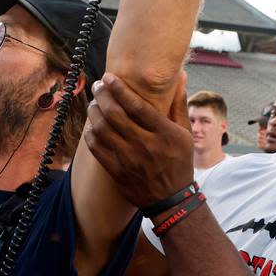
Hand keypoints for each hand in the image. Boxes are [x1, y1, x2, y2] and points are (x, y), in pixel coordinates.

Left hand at [84, 71, 193, 209]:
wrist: (171, 200)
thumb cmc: (179, 162)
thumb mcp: (185, 134)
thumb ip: (179, 104)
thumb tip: (180, 75)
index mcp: (164, 133)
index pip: (137, 106)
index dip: (119, 89)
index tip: (108, 77)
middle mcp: (145, 145)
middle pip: (115, 114)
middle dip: (102, 95)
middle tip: (98, 86)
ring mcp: (129, 159)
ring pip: (102, 129)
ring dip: (94, 112)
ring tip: (94, 103)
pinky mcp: (116, 171)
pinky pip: (96, 147)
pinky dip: (90, 132)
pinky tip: (93, 125)